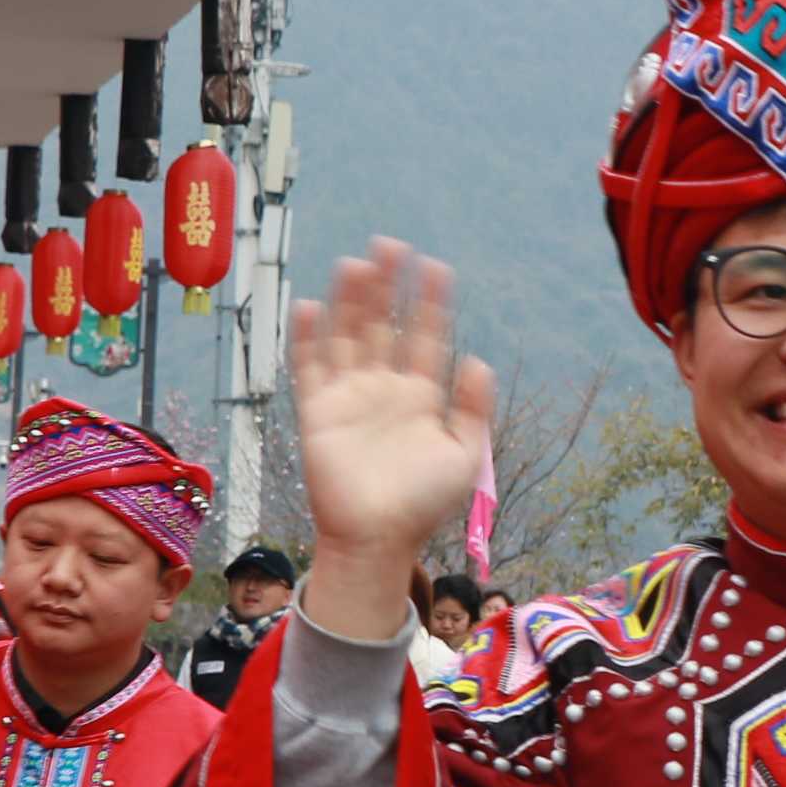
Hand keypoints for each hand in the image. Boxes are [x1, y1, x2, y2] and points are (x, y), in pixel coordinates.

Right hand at [291, 241, 495, 643]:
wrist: (377, 540)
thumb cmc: (422, 504)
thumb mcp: (464, 455)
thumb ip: (471, 406)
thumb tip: (477, 358)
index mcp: (420, 395)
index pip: (426, 337)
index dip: (430, 303)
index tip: (436, 267)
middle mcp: (383, 388)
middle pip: (383, 325)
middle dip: (387, 287)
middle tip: (391, 246)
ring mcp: (348, 397)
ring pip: (347, 336)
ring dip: (350, 301)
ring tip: (356, 263)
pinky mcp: (317, 412)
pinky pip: (309, 367)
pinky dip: (308, 337)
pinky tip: (312, 305)